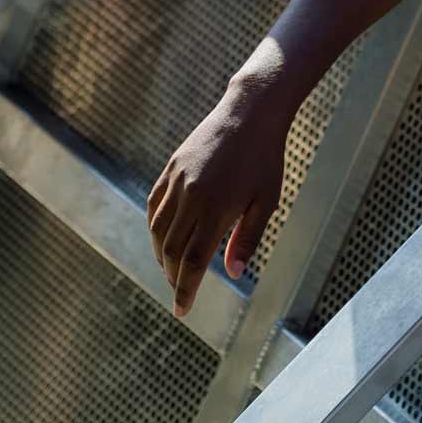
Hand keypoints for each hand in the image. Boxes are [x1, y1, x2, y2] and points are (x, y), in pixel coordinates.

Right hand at [148, 88, 289, 314]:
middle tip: (181, 291)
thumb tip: (234, 273)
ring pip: (157, 230)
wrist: (249, 113)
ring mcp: (176, 181)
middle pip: (171, 250)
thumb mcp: (267, 200)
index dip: (185, 289)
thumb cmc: (266, 159)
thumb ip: (248, 238)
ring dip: (162, 255)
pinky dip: (155, 228)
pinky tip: (164, 238)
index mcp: (216, 208)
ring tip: (173, 269)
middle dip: (174, 276)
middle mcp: (190, 197)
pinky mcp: (169, 169)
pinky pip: (154, 207)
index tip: (182, 310)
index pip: (193, 261)